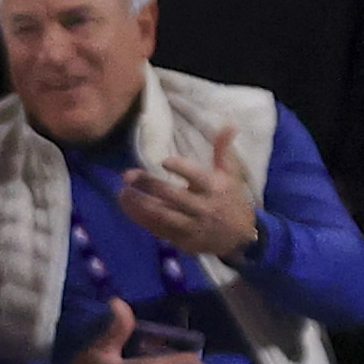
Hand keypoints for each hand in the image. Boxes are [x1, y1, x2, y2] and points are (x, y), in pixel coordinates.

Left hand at [119, 124, 259, 258]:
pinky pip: (159, 229)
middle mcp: (203, 207)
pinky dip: (142, 219)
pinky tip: (129, 207)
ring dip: (140, 204)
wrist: (241, 237)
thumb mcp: (231, 175)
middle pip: (172, 195)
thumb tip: (229, 124)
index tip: (164, 161)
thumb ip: (223, 151)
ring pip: (162, 215)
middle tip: (127, 175)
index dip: (180, 168)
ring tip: (122, 193)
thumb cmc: (232, 199)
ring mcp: (192, 225)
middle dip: (149, 184)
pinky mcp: (183, 239)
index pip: (196, 176)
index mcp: (215, 187)